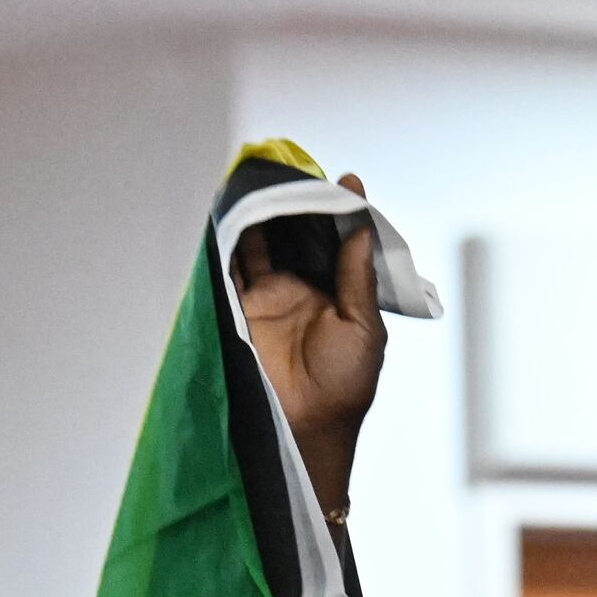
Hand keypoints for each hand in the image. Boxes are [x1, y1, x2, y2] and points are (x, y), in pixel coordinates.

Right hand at [232, 173, 383, 515]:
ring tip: (272, 175)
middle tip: (302, 169)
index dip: (340, 213)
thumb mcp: (363, 329)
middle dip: (300, 203)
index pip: (338, 243)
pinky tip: (241, 203)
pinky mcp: (240, 303)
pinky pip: (233, 260)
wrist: (304, 428)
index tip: (346, 181)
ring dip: (267, 211)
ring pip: (264, 240)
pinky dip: (234, 232)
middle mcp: (302, 289)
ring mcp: (269, 295)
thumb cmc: (344, 387)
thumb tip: (362, 226)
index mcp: (337, 295)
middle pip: (298, 234)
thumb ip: (357, 277)